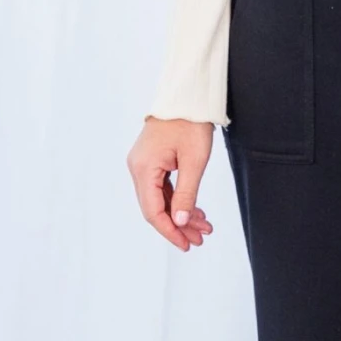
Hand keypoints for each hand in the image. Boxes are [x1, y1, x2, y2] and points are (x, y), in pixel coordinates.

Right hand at [127, 116, 215, 250]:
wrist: (187, 96)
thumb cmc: (191, 123)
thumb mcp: (194, 162)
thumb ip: (186, 194)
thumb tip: (178, 222)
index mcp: (144, 168)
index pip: (153, 211)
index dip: (169, 231)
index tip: (186, 244)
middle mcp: (137, 168)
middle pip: (155, 207)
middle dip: (178, 225)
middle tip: (200, 239)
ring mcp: (143, 164)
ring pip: (160, 199)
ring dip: (181, 214)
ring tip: (203, 227)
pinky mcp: (151, 161)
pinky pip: (162, 188)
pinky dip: (178, 200)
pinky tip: (195, 210)